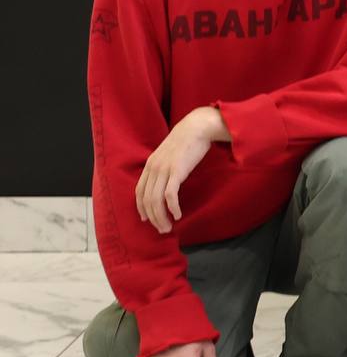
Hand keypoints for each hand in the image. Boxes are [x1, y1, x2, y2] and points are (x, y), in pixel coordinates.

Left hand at [136, 106, 228, 233]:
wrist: (197, 128)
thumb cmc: (188, 140)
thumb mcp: (170, 153)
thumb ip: (164, 165)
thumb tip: (167, 178)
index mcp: (150, 165)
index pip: (139, 192)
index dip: (141, 208)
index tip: (147, 219)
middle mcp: (153, 169)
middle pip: (147, 200)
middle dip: (152, 218)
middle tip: (162, 229)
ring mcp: (164, 170)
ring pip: (156, 201)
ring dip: (161, 217)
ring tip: (168, 226)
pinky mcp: (177, 172)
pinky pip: (170, 195)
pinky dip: (172, 208)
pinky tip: (178, 215)